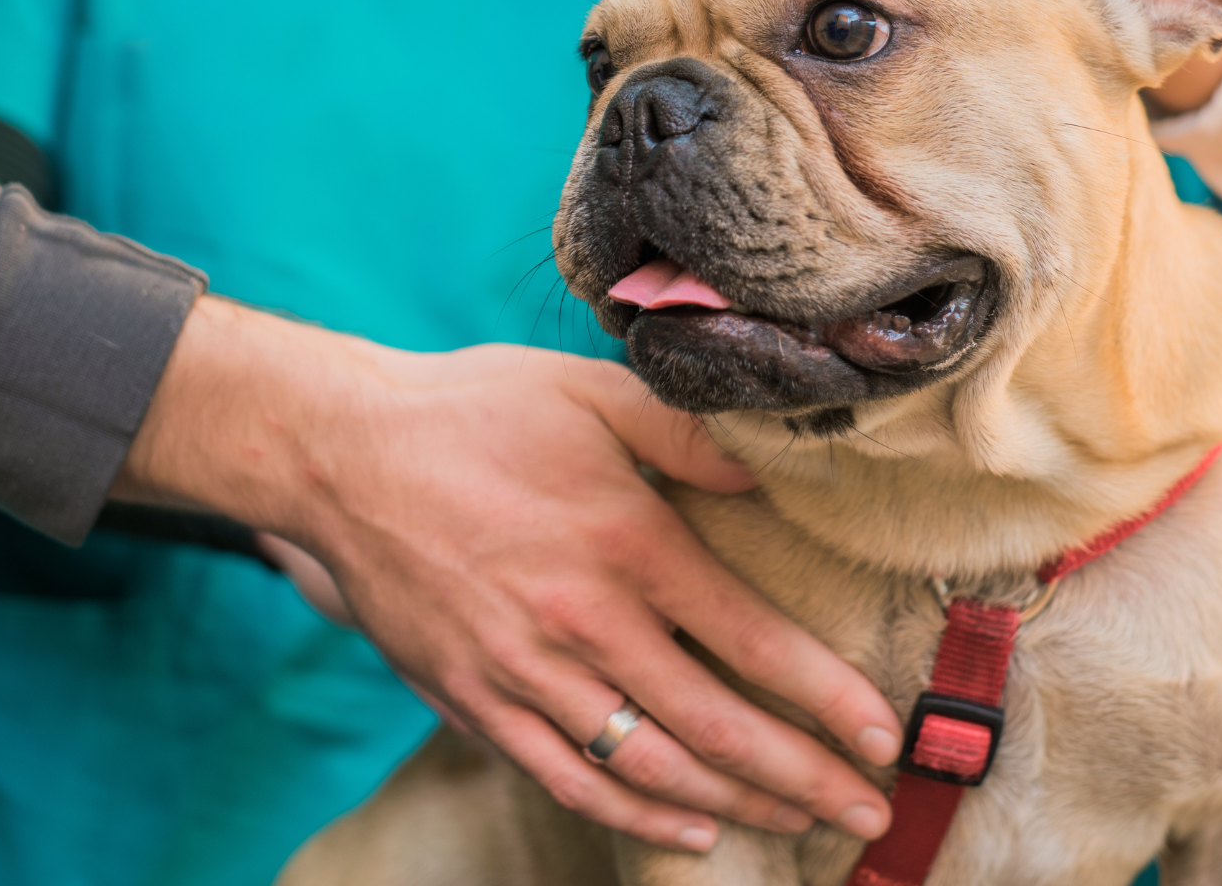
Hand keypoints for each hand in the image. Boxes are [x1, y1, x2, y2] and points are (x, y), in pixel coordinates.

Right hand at [118, 297, 900, 851]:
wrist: (341, 454)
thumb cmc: (472, 413)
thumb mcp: (591, 393)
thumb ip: (690, 437)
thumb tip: (775, 474)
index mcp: (624, 542)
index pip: (751, 641)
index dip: (826, 698)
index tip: (880, 735)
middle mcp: (580, 621)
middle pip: (715, 725)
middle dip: (803, 776)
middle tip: (866, 809)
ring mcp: (522, 671)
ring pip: (649, 766)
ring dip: (734, 804)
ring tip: (797, 822)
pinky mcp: (474, 699)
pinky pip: (567, 778)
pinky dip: (635, 812)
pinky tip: (689, 827)